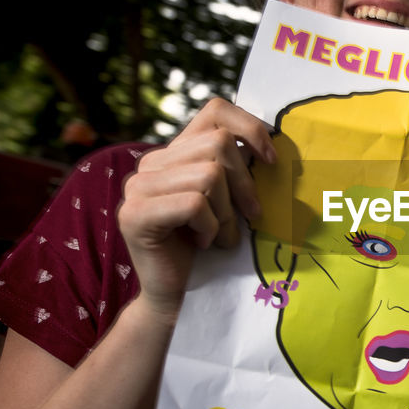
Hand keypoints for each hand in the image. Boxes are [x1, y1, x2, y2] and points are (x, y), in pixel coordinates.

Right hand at [118, 98, 274, 318]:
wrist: (178, 297)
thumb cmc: (210, 247)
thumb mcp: (228, 199)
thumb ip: (236, 168)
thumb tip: (274, 147)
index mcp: (173, 154)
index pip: (215, 111)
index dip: (250, 128)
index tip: (271, 161)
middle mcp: (149, 163)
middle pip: (218, 145)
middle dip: (244, 185)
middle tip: (249, 218)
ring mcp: (137, 188)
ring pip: (210, 174)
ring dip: (227, 213)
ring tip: (221, 236)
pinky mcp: (134, 214)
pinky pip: (194, 204)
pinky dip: (211, 227)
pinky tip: (202, 244)